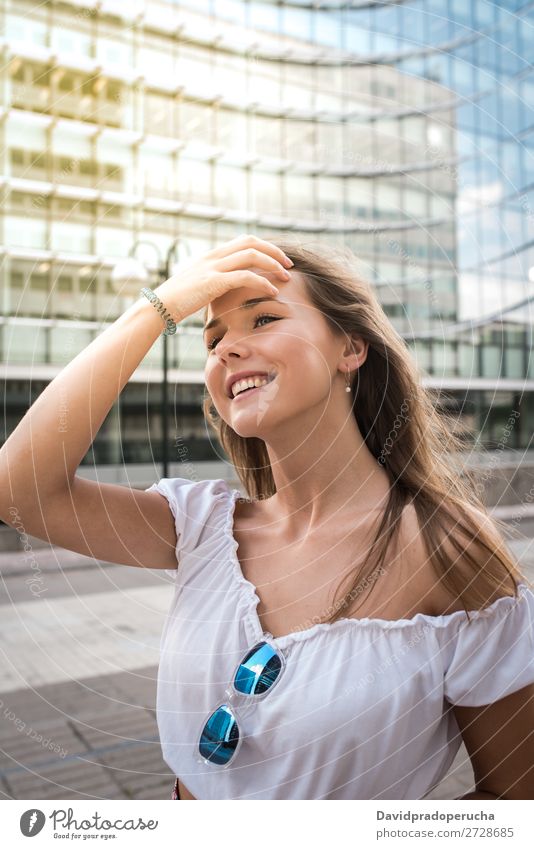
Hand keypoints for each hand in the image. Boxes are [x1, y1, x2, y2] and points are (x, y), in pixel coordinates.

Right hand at [154, 234, 292, 322]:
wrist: (158, 307)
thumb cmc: (177, 302)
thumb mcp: (197, 287)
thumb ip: (213, 282)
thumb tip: (226, 290)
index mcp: (211, 255)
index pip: (243, 240)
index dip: (265, 247)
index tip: (278, 259)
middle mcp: (213, 256)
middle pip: (251, 242)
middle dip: (274, 251)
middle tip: (289, 265)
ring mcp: (212, 267)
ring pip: (252, 255)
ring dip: (273, 264)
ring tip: (286, 277)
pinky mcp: (213, 282)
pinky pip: (245, 276)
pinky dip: (263, 282)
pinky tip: (273, 291)